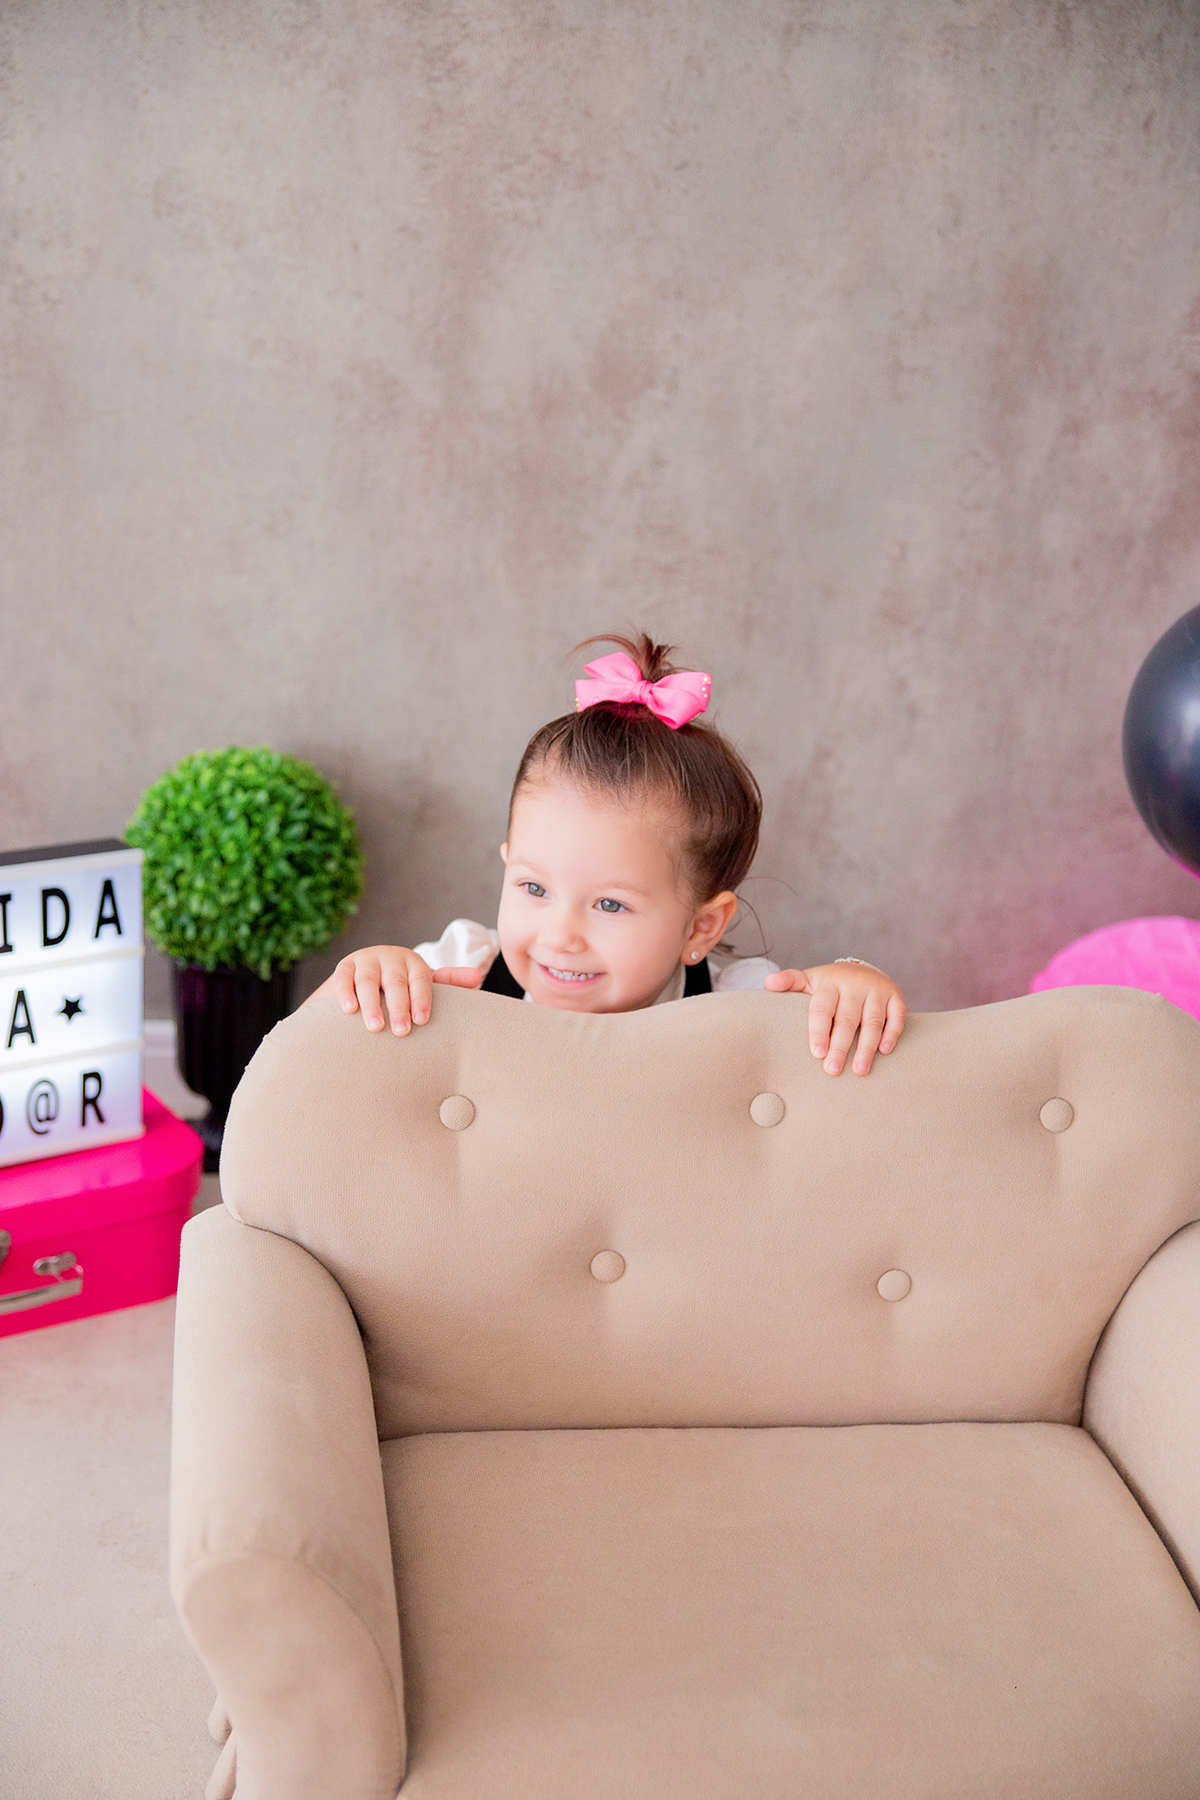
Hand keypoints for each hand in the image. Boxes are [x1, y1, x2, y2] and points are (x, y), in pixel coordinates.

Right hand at [305, 946, 482, 1035]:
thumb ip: (449, 981)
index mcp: (412, 961)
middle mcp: (390, 957)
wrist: (365, 974)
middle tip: (401, 1031)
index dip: (421, 999)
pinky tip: (349, 1011)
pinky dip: (346, 993)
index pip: (420, 979)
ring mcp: (366, 960)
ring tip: (375, 1027)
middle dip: (398, 1007)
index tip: (422, 1021)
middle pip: (395, 981)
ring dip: (371, 1004)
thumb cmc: (402, 984)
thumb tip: (478, 978)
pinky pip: (344, 978)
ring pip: (369, 980)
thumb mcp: (422, 982)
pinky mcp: (345, 966)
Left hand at [764, 962, 906, 1074]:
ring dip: (866, 1047)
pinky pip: (896, 1016)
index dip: (819, 1031)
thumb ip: (789, 982)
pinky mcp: (895, 997)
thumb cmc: (829, 986)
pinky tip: (884, 1051)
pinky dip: (891, 1033)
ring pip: (872, 1021)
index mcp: (830, 983)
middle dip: (840, 1046)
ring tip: (859, 1070)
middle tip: (833, 1071)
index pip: (822, 1008)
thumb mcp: (809, 980)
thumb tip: (768, 983)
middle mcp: (854, 984)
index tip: (817, 1053)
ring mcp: (876, 990)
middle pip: (847, 1019)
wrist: (863, 971)